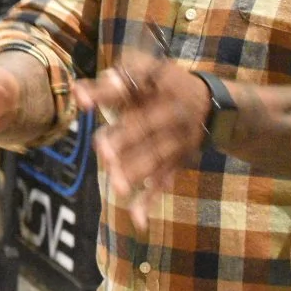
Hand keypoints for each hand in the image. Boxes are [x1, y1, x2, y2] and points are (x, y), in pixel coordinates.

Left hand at [75, 55, 210, 231]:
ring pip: (154, 157)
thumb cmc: (161, 85)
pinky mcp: (178, 161)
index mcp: (156, 86)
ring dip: (136, 172)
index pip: (130, 86)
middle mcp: (169, 112)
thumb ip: (112, 81)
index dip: (106, 92)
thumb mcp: (145, 71)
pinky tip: (138, 219)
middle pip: (145, 126)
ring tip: (116, 186)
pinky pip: (163, 181)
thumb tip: (79, 92)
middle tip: (102, 152)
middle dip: (124, 140)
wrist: (210, 103)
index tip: (81, 100)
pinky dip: (151, 200)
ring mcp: (176, 140)